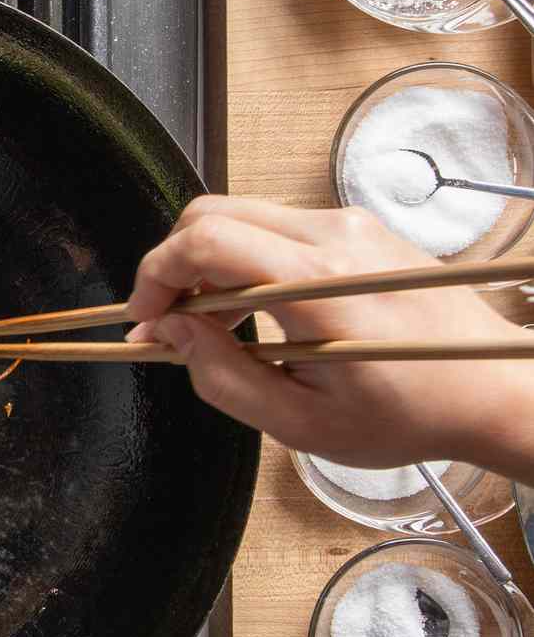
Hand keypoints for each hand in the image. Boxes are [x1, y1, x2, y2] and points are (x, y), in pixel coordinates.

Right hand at [126, 197, 533, 478]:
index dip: (156, 274)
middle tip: (166, 319)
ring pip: (243, 216)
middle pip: (213, 214)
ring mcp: (350, 224)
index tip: (143, 317)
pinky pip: (278, 227)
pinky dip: (244, 260)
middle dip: (173, 264)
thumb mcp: (299, 422)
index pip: (205, 240)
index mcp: (316, 283)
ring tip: (209, 327)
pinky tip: (252, 315)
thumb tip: (169, 331)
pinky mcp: (360, 228)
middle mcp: (333, 235)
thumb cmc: (408, 415)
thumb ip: (220, 375)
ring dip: (208, 264)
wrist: (494, 389)